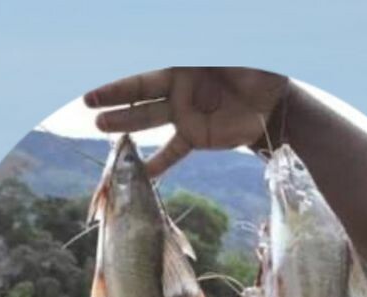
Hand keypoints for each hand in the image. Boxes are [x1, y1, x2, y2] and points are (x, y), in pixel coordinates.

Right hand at [85, 67, 288, 177]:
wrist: (274, 98)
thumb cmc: (255, 67)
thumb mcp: (232, 56)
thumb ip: (207, 55)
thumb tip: (183, 51)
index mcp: (182, 68)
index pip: (147, 76)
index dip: (120, 86)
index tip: (95, 94)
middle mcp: (177, 91)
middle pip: (141, 96)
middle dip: (116, 101)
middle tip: (92, 110)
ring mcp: (184, 114)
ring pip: (150, 120)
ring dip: (126, 125)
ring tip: (102, 126)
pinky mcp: (195, 136)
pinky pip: (174, 151)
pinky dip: (159, 163)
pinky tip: (143, 175)